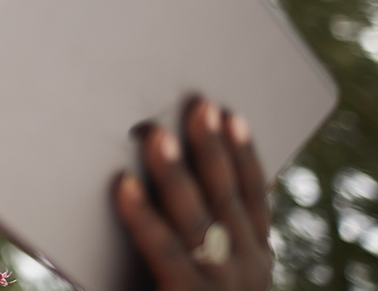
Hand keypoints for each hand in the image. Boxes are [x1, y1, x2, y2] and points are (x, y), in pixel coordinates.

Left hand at [115, 98, 272, 290]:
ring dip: (176, 171)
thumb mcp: (201, 270)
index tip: (233, 116)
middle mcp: (246, 272)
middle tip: (199, 105)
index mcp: (253, 261)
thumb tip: (176, 170)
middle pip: (226, 198)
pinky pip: (162, 248)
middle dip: (212, 148)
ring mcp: (220, 285)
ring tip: (157, 134)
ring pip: (196, 216)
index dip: (244, 155)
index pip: (252, 198)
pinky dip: (142, 214)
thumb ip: (194, 232)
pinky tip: (124, 185)